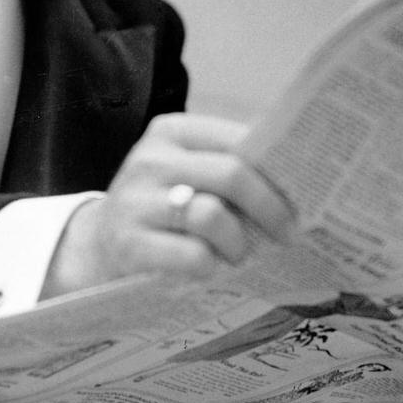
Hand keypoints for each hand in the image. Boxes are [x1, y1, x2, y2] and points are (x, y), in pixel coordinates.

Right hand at [41, 113, 294, 298]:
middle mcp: (150, 160)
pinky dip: (211, 267)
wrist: (96, 248)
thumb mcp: (185, 174)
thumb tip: (301, 181)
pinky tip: (211, 270)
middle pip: (232, 174)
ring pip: (212, 216)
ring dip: (240, 244)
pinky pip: (192, 256)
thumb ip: (229, 166)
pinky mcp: (129, 245)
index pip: (239, 138)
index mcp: (171, 132)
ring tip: (241, 256)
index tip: (305, 194)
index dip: (278, 169)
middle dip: (271, 208)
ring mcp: (136, 202)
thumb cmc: (160, 209)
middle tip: (289, 234)